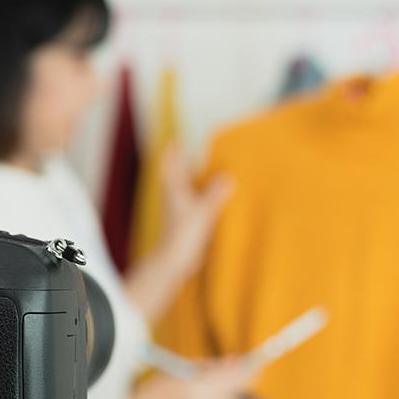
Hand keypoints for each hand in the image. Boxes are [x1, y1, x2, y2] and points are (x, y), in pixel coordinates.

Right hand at [131, 358, 257, 398]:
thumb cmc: (158, 393)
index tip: (255, 363)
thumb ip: (211, 367)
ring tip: (214, 390)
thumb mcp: (181, 371)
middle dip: (243, 383)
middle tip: (243, 372)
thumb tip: (238, 362)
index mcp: (194, 392)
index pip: (233, 379)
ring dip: (233, 397)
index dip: (248, 370)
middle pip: (240, 395)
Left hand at [157, 144, 232, 275]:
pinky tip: (221, 199)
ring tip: (218, 172)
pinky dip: (207, 198)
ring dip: (201, 181)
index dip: (174, 149)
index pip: (171, 162)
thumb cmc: (183, 235)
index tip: (180, 137)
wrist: (174, 262)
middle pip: (180, 174)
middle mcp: (175, 196)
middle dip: (189, 163)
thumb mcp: (203, 211)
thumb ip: (216, 194)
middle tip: (203, 151)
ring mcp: (181, 209)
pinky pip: (199, 204)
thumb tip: (228, 177)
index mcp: (174, 188)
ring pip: (190, 189)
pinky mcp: (188, 222)